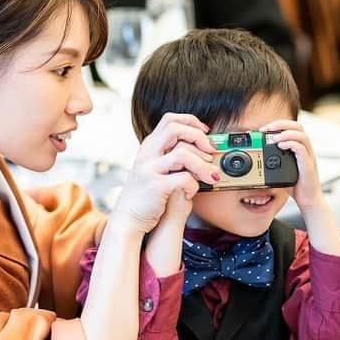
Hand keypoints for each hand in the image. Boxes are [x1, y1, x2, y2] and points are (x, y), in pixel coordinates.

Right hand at [111, 113, 216, 233]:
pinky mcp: (155, 187)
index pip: (170, 120)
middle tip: (211, 152)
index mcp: (149, 147)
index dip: (191, 122)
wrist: (128, 219)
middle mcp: (147, 154)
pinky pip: (184, 178)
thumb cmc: (147, 196)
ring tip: (210, 176)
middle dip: (200, 138)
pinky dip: (193, 185)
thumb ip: (172, 157)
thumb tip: (204, 150)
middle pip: (175, 129)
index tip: (205, 133)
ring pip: (183, 153)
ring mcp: (149, 169)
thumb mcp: (156, 170)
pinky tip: (190, 193)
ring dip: (203, 164)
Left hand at [260, 119, 322, 212]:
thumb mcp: (280, 169)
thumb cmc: (296, 185)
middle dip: (281, 124)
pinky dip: (291, 144)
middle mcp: (305, 149)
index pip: (292, 128)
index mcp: (299, 148)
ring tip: (273, 137)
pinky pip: (302, 149)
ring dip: (285, 133)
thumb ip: (272, 160)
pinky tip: (281, 145)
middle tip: (266, 129)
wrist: (308, 199)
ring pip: (301, 135)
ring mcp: (308, 156)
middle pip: (298, 127)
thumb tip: (256, 155)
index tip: (264, 129)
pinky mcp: (308, 165)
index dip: (278, 124)